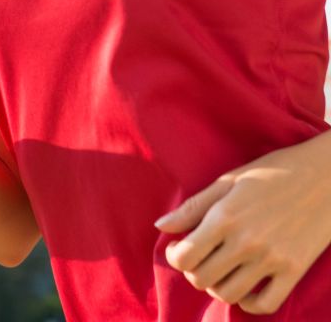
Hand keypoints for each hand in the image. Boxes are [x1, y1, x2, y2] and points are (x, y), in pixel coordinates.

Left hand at [156, 132, 330, 313]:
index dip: (174, 256)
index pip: (185, 257)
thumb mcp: (228, 181)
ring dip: (216, 286)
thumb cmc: (271, 172)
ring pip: (229, 294)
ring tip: (218, 269)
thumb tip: (161, 226)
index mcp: (225, 217)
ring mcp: (272, 260)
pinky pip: (265, 304)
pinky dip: (248, 302)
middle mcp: (246, 242)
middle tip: (197, 257)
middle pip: (202, 279)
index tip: (178, 247)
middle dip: (192, 271)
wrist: (323, 176)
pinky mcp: (294, 271)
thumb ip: (193, 207)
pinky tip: (243, 286)